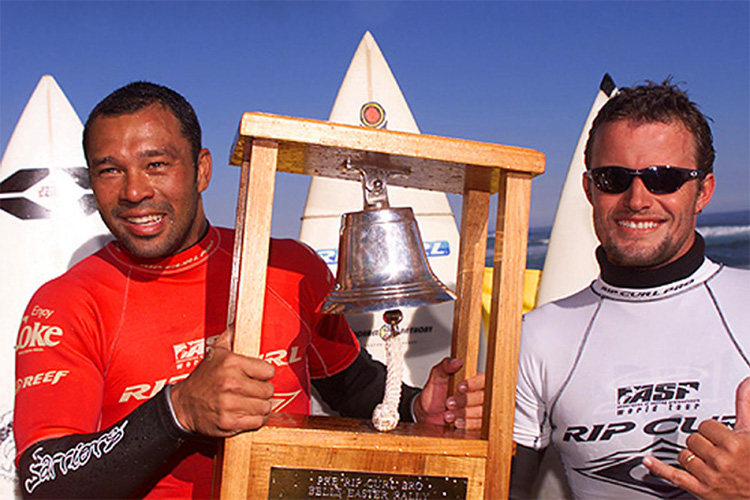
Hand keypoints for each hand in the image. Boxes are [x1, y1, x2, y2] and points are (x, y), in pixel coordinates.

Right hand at [169, 325, 275, 436]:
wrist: (183, 405)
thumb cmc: (202, 379)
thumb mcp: (215, 353)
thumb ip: (231, 336)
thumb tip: (239, 322)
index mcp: (231, 363)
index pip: (268, 370)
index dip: (264, 374)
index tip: (258, 376)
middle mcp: (230, 383)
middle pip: (269, 390)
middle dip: (263, 391)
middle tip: (253, 390)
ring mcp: (229, 404)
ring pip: (265, 407)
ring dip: (260, 406)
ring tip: (250, 402)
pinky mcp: (229, 422)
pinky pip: (257, 422)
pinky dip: (254, 419)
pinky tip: (245, 412)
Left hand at [412, 357, 484, 429]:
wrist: (426, 413)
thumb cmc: (433, 393)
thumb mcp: (436, 376)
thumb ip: (445, 366)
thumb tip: (457, 361)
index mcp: (473, 380)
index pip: (482, 380)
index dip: (473, 384)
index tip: (459, 387)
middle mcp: (478, 394)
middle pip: (482, 397)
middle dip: (464, 401)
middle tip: (448, 403)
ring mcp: (478, 409)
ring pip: (480, 412)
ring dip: (463, 414)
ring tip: (448, 415)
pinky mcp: (476, 423)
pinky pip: (479, 425)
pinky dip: (467, 424)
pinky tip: (456, 422)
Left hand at [642, 377, 749, 498]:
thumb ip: (744, 405)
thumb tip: (745, 383)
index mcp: (733, 443)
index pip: (706, 425)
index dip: (713, 431)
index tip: (721, 436)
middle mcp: (720, 460)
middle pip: (693, 440)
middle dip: (704, 443)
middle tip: (719, 451)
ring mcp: (710, 477)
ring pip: (684, 456)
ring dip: (693, 457)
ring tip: (710, 462)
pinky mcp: (702, 491)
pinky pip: (675, 477)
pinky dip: (659, 469)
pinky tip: (648, 461)